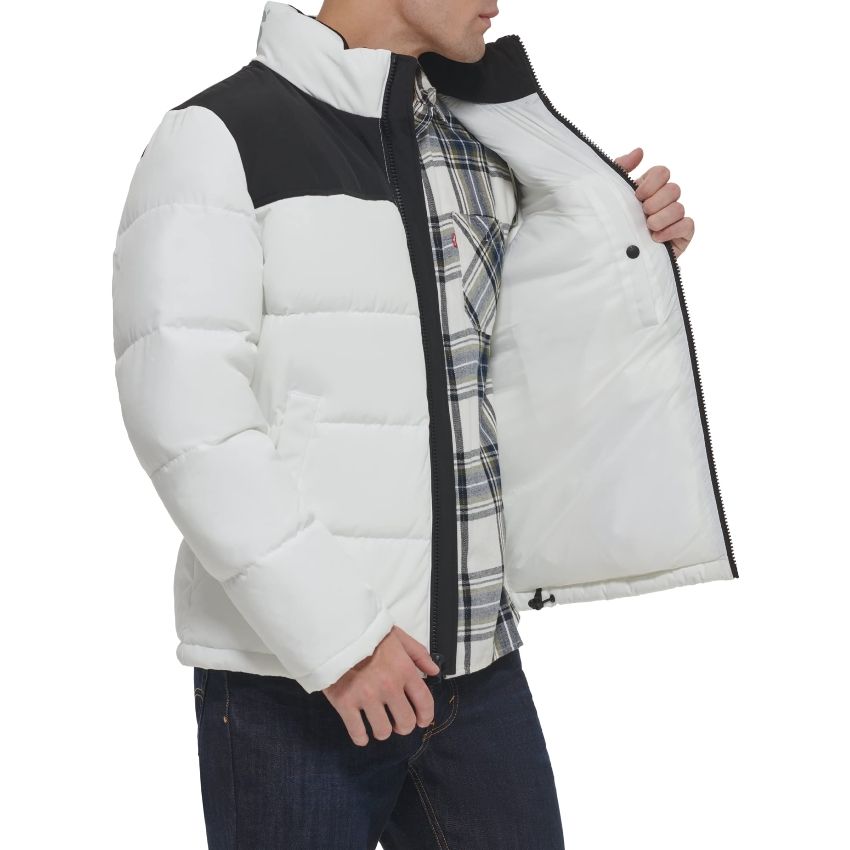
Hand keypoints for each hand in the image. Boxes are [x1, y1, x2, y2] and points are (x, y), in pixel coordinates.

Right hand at [322, 625, 439, 745]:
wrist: (335, 631)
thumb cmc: (367, 633)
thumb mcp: (397, 636)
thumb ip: (418, 654)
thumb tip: (434, 671)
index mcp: (404, 669)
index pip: (424, 702)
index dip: (426, 716)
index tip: (422, 720)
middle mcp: (388, 686)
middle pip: (405, 722)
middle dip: (403, 726)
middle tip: (397, 721)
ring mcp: (366, 696)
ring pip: (382, 731)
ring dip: (382, 730)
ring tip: (378, 722)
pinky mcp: (345, 703)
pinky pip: (357, 733)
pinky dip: (361, 737)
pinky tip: (361, 732)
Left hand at [614, 147, 694, 258]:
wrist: (609, 259)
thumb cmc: (608, 225)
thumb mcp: (608, 195)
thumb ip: (620, 169)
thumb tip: (639, 151)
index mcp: (647, 191)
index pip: (662, 172)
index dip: (652, 182)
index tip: (637, 195)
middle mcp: (662, 203)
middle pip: (673, 188)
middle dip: (656, 201)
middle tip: (642, 213)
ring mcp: (672, 220)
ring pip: (679, 207)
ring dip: (661, 217)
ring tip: (647, 227)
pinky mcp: (680, 237)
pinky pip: (688, 225)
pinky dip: (672, 229)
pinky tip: (656, 237)